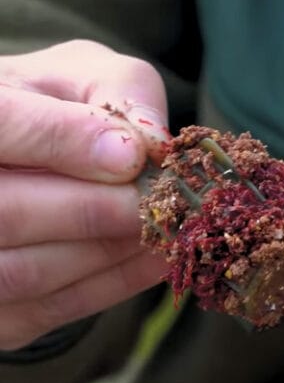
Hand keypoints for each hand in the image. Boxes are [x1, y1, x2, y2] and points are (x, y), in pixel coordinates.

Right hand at [0, 40, 170, 349]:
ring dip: (107, 252)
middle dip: (94, 211)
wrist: (31, 154)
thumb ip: (120, 92)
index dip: (61, 140)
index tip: (129, 155)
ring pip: (24, 271)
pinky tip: (158, 257)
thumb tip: (147, 145)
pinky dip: (112, 284)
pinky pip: (47, 308)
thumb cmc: (61, 105)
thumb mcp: (88, 74)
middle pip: (5, 213)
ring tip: (169, 230)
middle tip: (162, 203)